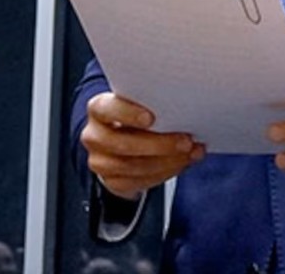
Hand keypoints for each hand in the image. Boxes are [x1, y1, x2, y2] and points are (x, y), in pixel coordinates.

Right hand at [81, 92, 204, 199]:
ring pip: (131, 167)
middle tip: (186, 141)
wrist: (126, 138)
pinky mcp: (111, 181)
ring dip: (166, 161)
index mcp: (99, 108)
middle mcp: (94, 136)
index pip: (107, 109)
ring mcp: (100, 161)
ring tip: (189, 153)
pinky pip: (138, 183)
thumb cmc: (138, 113)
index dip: (128, 114)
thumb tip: (183, 104)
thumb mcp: (142, 101)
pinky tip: (181, 163)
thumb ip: (154, 102)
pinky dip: (164, 173)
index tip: (151, 118)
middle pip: (122, 144)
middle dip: (159, 145)